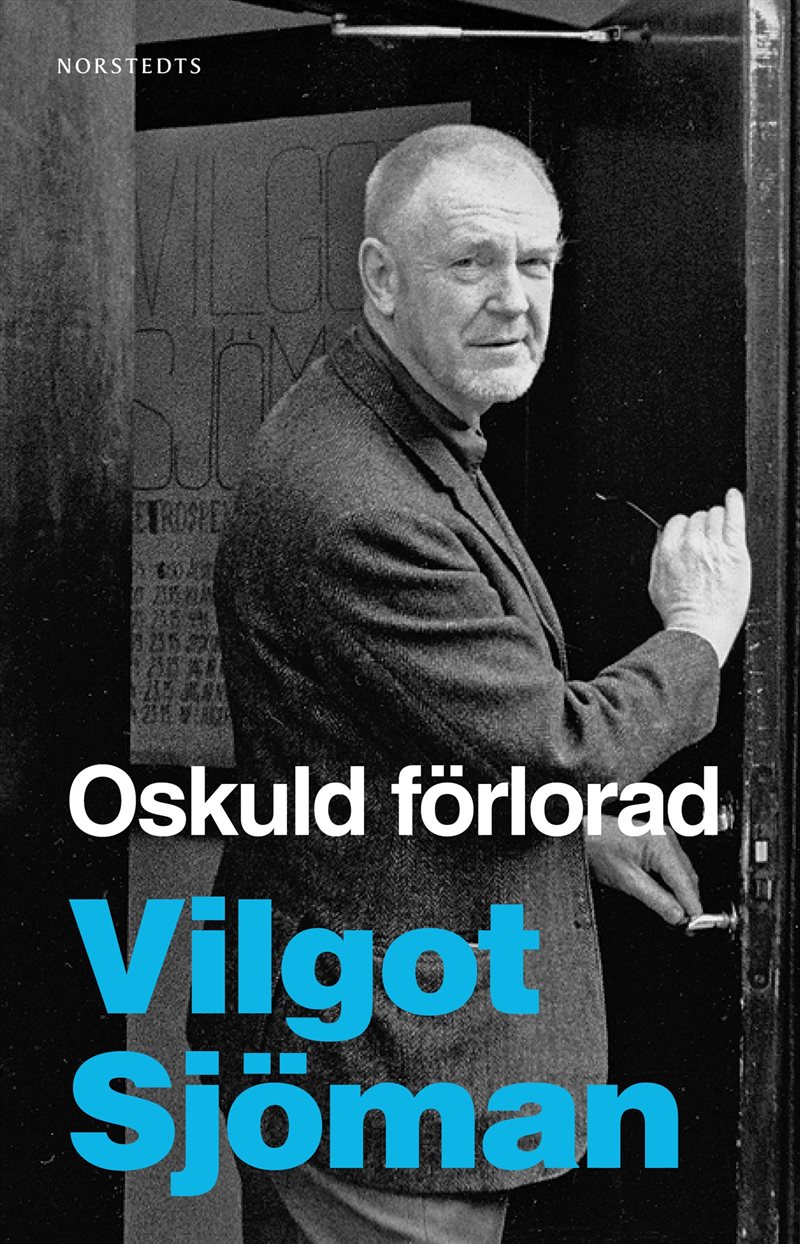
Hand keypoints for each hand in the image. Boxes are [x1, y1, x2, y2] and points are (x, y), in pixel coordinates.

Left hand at [584, 814, 701, 924]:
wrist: (582, 833)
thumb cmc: (596, 848)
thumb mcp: (627, 880)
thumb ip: (656, 900)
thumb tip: (677, 915)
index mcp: (661, 843)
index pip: (685, 882)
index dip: (692, 906)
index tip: (695, 925)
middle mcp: (666, 838)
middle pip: (688, 878)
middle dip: (689, 902)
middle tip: (686, 925)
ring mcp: (663, 838)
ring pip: (683, 873)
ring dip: (682, 894)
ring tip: (677, 915)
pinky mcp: (658, 842)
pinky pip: (674, 867)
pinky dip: (674, 884)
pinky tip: (669, 897)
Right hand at [648, 487, 750, 665]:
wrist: (699, 630)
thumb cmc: (679, 614)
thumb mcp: (655, 584)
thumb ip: (659, 558)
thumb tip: (663, 540)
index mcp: (668, 550)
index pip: (677, 522)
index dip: (685, 529)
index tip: (691, 536)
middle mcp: (690, 544)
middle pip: (697, 517)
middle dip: (701, 527)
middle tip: (707, 544)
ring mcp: (713, 546)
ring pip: (715, 514)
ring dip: (717, 521)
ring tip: (720, 534)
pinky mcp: (734, 551)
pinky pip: (735, 517)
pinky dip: (735, 503)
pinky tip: (734, 497)